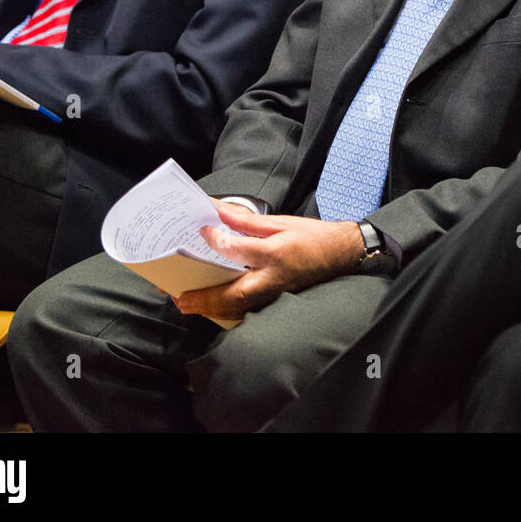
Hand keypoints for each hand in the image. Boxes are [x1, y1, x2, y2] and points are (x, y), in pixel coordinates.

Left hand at [172, 202, 362, 320]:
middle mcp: (273, 278)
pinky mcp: (274, 299)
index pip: (239, 248)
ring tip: (186, 302)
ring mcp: (274, 293)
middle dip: (204, 298)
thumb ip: (246, 221)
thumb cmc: (312, 237)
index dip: (217, 240)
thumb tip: (218, 211)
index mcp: (275, 253)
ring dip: (209, 308)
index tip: (201, 232)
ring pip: (236, 308)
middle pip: (232, 295)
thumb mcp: (280, 222)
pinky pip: (244, 310)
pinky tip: (210, 305)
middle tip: (179, 296)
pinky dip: (224, 310)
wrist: (341, 254)